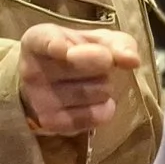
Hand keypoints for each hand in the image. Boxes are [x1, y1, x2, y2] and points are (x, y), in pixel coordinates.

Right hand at [18, 24, 141, 135]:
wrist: (48, 87)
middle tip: (91, 66)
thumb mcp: (96, 40)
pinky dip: (105, 107)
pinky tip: (92, 101)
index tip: (62, 49)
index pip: (43, 40)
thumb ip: (118, 44)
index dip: (55, 44)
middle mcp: (31, 69)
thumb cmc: (76, 55)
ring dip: (104, 86)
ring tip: (88, 83)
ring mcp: (39, 99)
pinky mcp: (52, 123)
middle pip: (93, 64)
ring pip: (100, 90)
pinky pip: (98, 115)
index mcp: (37, 39)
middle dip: (104, 65)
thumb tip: (133, 60)